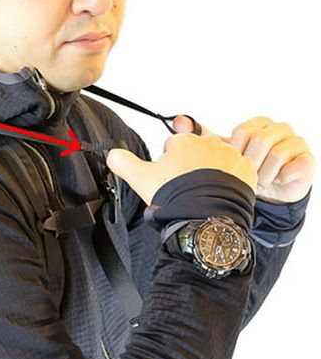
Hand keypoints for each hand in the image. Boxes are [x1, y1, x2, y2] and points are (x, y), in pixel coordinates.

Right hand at [106, 121, 257, 205]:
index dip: (168, 160)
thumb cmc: (175, 197)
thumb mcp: (139, 178)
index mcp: (184, 141)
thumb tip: (112, 154)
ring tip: (202, 190)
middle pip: (197, 148)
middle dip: (191, 162)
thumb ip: (122, 162)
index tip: (168, 176)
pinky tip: (219, 191)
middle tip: (185, 185)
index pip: (173, 143)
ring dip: (211, 169)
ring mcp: (230, 155)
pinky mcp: (246, 170)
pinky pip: (238, 169)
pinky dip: (230, 178)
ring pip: (218, 157)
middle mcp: (209, 143)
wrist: (204, 217)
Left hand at [171, 115, 315, 204]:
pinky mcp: (306, 160)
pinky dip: (280, 177)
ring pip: (277, 153)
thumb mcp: (222, 154)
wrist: (271, 191)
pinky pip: (295, 166)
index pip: (242, 132)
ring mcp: (295, 142)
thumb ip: (203, 137)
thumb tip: (179, 121)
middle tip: (244, 177)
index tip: (230, 167)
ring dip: (263, 173)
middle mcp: (278, 129)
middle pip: (260, 141)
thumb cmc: (245, 170)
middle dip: (249, 164)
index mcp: (257, 124)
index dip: (234, 153)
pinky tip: (274, 182)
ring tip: (258, 182)